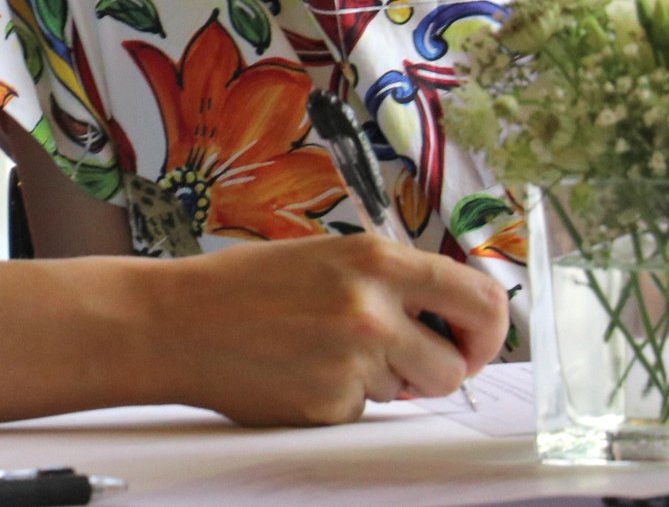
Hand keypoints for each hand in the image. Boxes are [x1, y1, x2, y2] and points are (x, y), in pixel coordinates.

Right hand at [147, 232, 509, 425]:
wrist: (179, 322)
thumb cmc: (248, 286)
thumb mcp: (330, 256)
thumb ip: (392, 281)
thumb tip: (448, 314)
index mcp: (377, 261)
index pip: (479, 297)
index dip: (489, 329)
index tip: (477, 339)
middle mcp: (373, 310)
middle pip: (455, 364)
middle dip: (441, 369)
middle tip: (414, 362)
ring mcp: (351, 362)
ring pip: (408, 392)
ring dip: (385, 381)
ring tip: (329, 353)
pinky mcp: (328, 406)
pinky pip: (363, 412)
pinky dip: (342, 399)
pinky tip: (302, 374)